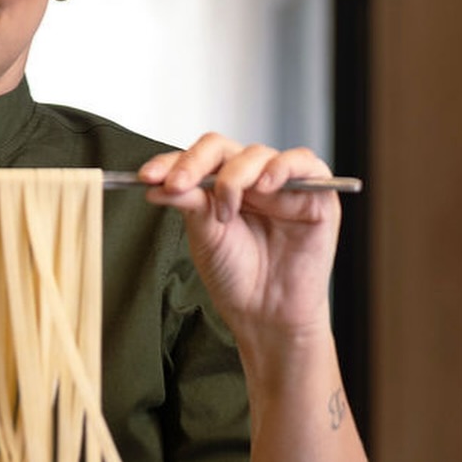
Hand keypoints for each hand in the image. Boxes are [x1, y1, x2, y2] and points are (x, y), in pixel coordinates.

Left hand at [138, 135, 340, 343]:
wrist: (266, 313)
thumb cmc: (237, 277)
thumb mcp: (204, 237)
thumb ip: (189, 204)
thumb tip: (157, 183)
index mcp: (219, 185)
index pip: (195, 159)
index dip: (171, 163)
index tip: (147, 177)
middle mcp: (249, 179)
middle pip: (221, 148)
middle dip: (194, 164)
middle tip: (177, 185)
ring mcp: (281, 184)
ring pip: (256, 154)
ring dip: (234, 177)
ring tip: (226, 211)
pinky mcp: (315, 193)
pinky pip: (303, 162)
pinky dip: (281, 168)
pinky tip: (263, 186)